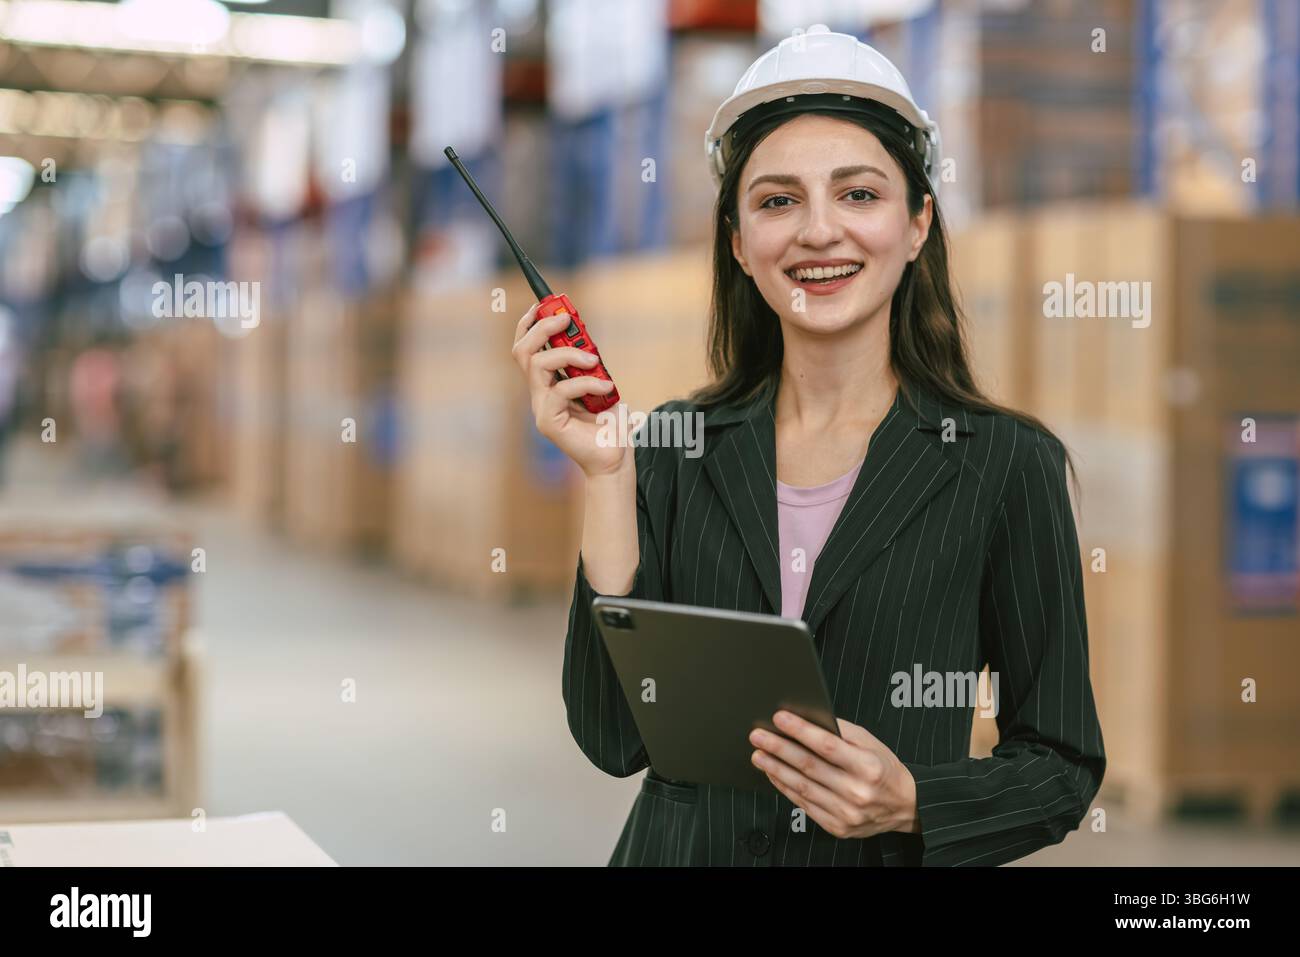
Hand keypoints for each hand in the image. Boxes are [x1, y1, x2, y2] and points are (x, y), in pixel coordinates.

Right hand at [511, 301, 624, 477]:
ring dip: (569, 354)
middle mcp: (539, 393)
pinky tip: (607, 389)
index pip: (526, 347)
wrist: (615, 458)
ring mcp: (541, 407)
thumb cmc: (609, 422)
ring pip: (538, 365)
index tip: (547, 304)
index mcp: (547, 382)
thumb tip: (583, 335)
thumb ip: (588, 362)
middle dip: (542, 328)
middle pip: (522, 351)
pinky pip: (561, 390)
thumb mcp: (600, 382)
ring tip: (595, 361)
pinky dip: (587, 383)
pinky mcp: (549, 421)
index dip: (531, 323)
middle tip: (567, 320)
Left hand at [749, 711, 919, 838]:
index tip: (779, 718)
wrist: (905, 806)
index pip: (827, 745)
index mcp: (869, 767)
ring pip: (802, 787)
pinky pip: (804, 805)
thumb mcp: (871, 744)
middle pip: (809, 766)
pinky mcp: (837, 827)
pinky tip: (774, 774)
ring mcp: (846, 812)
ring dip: (775, 769)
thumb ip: (842, 732)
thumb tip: (808, 719)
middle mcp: (857, 792)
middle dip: (779, 748)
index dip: (800, 730)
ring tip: (759, 754)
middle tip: (758, 736)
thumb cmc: (885, 770)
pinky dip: (785, 788)